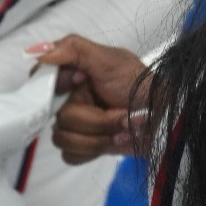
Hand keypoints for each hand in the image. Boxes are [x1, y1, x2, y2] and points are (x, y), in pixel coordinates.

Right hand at [30, 35, 148, 163]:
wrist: (166, 117)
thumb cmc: (140, 85)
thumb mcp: (110, 59)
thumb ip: (74, 49)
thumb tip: (38, 53)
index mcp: (73, 75)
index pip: (40, 81)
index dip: (59, 88)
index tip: (82, 84)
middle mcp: (72, 99)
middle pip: (58, 118)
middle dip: (96, 120)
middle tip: (121, 113)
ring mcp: (78, 125)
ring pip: (63, 139)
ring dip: (100, 136)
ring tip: (124, 128)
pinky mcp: (86, 146)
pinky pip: (70, 155)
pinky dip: (95, 150)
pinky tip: (115, 141)